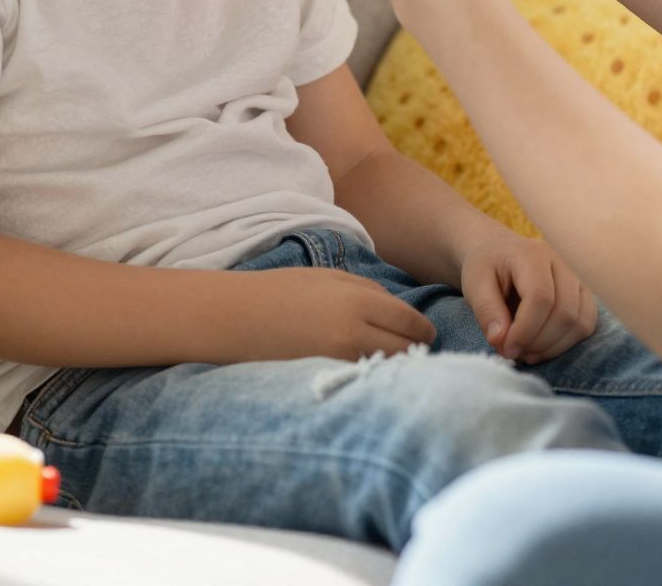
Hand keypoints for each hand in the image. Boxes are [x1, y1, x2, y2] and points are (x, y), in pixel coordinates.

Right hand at [227, 267, 437, 362]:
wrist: (234, 317)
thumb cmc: (280, 290)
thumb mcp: (328, 278)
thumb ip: (367, 291)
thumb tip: (398, 310)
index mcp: (358, 301)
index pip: (411, 324)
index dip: (424, 332)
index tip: (427, 337)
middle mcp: (354, 332)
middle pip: (405, 352)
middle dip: (413, 354)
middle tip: (415, 355)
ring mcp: (337, 360)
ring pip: (384, 372)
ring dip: (392, 370)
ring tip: (393, 369)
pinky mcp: (322, 379)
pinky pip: (359, 382)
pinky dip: (368, 381)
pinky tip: (366, 378)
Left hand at [459, 234, 597, 364]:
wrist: (501, 253)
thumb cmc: (487, 267)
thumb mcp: (474, 284)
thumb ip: (486, 311)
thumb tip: (501, 341)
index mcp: (533, 255)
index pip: (541, 297)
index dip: (525, 330)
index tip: (506, 348)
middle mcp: (562, 263)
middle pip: (565, 312)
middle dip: (538, 342)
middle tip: (512, 352)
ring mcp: (578, 278)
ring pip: (580, 322)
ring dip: (553, 347)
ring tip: (525, 351)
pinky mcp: (584, 294)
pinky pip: (586, 324)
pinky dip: (565, 343)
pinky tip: (541, 347)